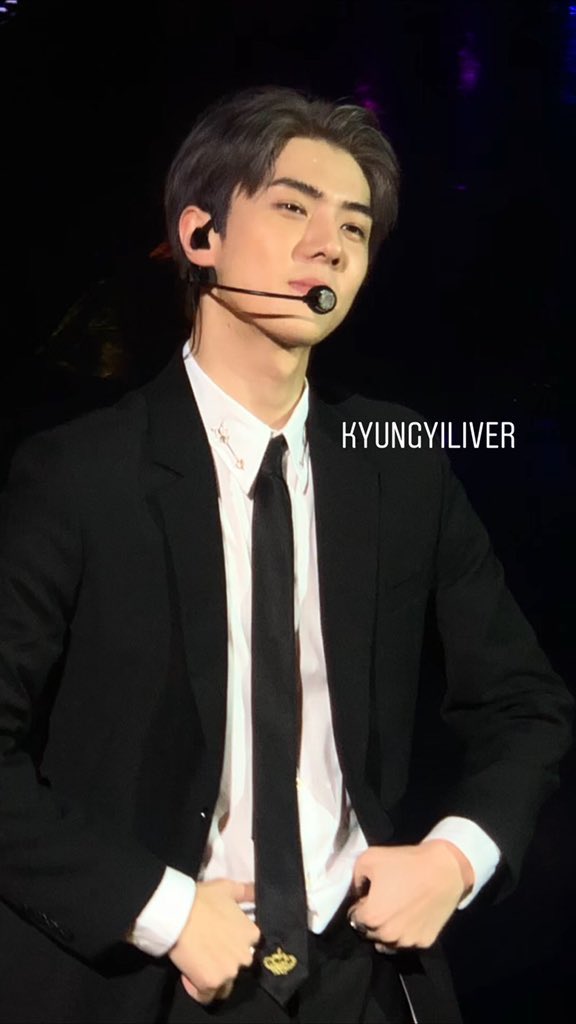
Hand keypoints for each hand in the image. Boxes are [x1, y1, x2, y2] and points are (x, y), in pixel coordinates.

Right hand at [168, 879, 259, 1003]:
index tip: (218, 939)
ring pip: (224, 983)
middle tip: (206, 950)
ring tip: (197, 963)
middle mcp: (246, 956)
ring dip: (212, 976)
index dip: (231, 945)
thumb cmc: (202, 899)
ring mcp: (230, 971)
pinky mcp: (211, 983)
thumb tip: (256, 890)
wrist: (179, 912)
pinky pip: (207, 995)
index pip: (247, 946)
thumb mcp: (228, 888)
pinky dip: (198, 989)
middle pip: (237, 966)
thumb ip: (246, 891)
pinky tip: (189, 975)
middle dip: (224, 962)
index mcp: (252, 934)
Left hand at [348, 841, 473, 950]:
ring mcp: (408, 942)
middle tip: (384, 901)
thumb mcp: (369, 858)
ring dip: (388, 929)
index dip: (360, 905)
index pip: (354, 918)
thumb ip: (355, 879)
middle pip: (370, 932)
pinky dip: (407, 932)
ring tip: (398, 909)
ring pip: (388, 942)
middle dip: (373, 919)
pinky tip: (412, 915)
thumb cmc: (405, 862)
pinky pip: (408, 942)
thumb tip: (357, 894)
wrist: (444, 869)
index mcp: (372, 917)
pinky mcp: (425, 943)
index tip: (369, 896)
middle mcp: (388, 936)